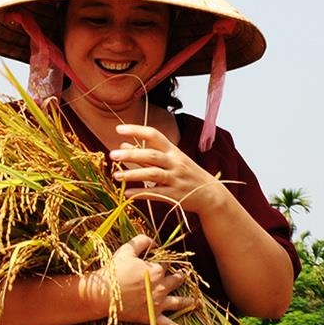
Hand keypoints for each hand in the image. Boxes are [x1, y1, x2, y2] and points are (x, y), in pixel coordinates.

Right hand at [102, 234, 195, 324]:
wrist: (102, 294)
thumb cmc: (114, 271)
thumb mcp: (126, 250)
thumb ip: (141, 241)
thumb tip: (154, 242)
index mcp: (157, 270)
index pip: (167, 262)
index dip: (165, 259)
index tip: (162, 258)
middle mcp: (162, 287)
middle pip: (177, 280)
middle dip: (181, 276)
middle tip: (184, 275)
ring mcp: (159, 303)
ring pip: (180, 302)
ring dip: (189, 301)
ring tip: (196, 301)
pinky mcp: (152, 317)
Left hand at [110, 124, 229, 217]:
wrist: (211, 194)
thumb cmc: (187, 174)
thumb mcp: (170, 160)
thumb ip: (146, 154)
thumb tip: (122, 145)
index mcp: (173, 151)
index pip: (154, 135)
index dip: (136, 130)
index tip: (118, 129)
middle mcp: (175, 162)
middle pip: (152, 155)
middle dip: (132, 154)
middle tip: (113, 154)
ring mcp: (176, 179)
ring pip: (153, 174)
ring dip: (133, 175)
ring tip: (116, 176)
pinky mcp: (176, 195)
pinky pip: (156, 193)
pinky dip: (141, 193)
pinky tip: (126, 193)